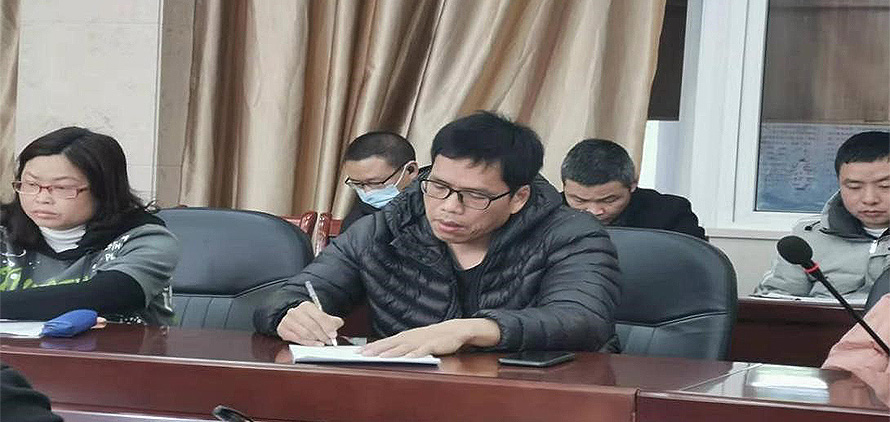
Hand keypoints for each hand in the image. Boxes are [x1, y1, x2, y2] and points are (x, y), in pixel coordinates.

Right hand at [276, 301, 343, 345]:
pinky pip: (298, 340)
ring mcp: (288, 321)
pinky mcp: (283, 330)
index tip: (333, 335)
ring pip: (305, 334)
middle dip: (323, 335)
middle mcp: (295, 312)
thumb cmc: (309, 318)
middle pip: (312, 327)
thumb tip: (337, 326)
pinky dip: (309, 343)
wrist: (294, 318)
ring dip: (316, 340)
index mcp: (306, 306)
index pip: (319, 316)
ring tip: (323, 342)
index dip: (328, 327)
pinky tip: (315, 344)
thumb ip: (331, 320)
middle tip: (329, 340)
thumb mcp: (321, 315)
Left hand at [360, 318, 499, 357]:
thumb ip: (402, 346)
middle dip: (376, 349)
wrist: (455, 330)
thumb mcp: (416, 340)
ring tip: (380, 357)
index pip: (385, 342)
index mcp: (405, 336)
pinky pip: (422, 351)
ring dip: (391, 352)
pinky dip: (414, 355)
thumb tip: (385, 352)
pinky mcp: (433, 345)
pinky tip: (407, 359)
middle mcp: (411, 337)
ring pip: (403, 348)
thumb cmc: (433, 337)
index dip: (372, 347)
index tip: (358, 352)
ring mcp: (421, 341)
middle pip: (390, 344)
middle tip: (362, 355)